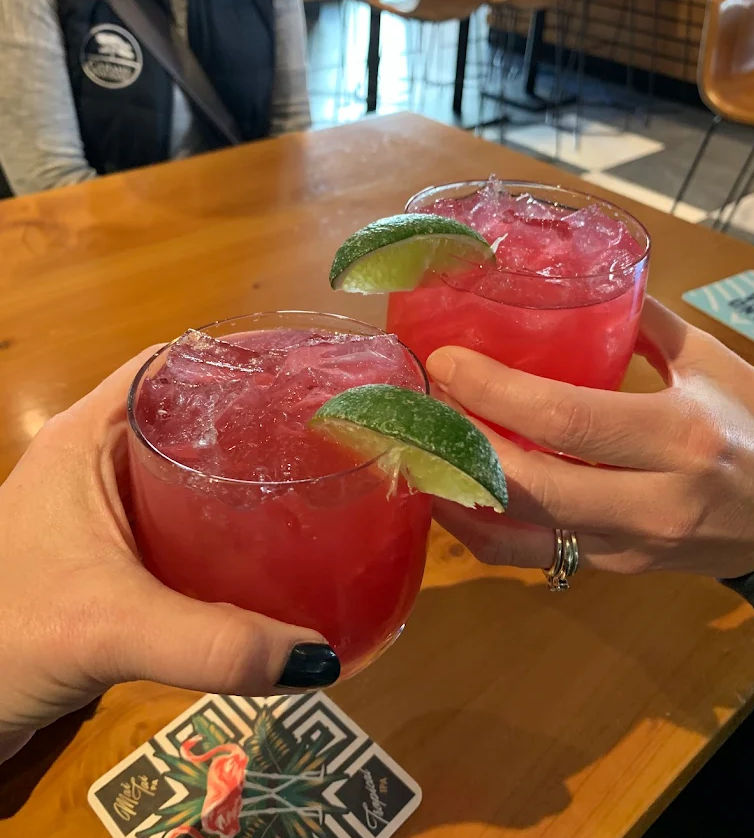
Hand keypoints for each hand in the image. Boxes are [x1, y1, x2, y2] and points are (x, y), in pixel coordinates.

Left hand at [0, 349, 338, 761]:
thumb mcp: (109, 627)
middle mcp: (98, 462)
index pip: (171, 366)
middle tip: (326, 442)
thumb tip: (319, 656)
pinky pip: (183, 526)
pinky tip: (268, 556)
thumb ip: (212, 643)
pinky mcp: (112, 559)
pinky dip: (226, 533)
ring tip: (313, 491)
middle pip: (192, 417)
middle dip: (257, 424)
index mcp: (87, 437)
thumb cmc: (4, 636)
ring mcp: (104, 512)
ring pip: (189, 474)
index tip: (305, 379)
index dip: (237, 361)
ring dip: (244, 482)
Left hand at [426, 297, 753, 580]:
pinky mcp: (615, 570)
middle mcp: (649, 503)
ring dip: (456, 495)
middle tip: (421, 407)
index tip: (444, 363)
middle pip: (526, 484)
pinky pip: (531, 556)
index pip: (562, 417)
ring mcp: (628, 548)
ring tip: (421, 452)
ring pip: (517, 536)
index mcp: (677, 437)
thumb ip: (644, 323)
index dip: (491, 391)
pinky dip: (482, 528)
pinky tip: (456, 494)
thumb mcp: (714, 363)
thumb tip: (581, 287)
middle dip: (459, 444)